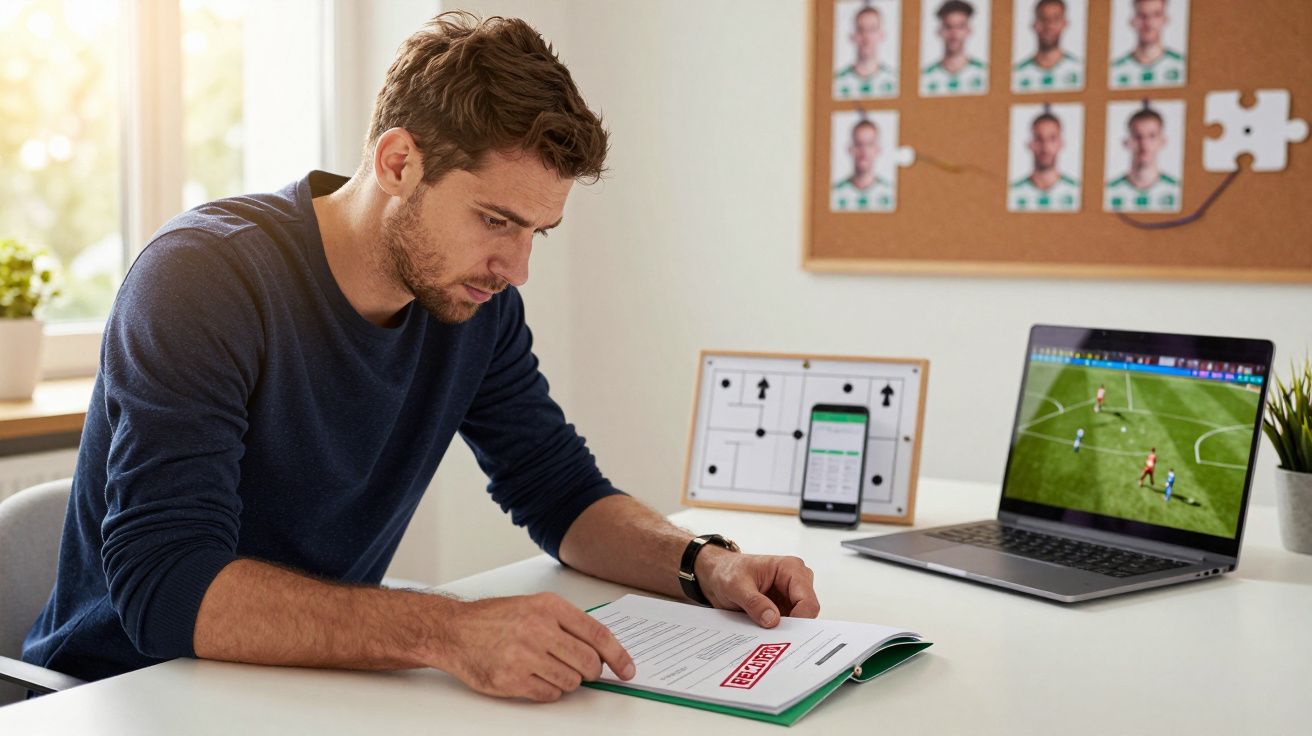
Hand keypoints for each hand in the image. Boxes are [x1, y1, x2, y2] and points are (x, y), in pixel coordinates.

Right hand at [437, 592, 634, 701]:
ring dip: (569, 681)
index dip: (619, 656)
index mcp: (549, 607)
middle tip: (586, 672)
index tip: (628, 669)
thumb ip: (568, 624)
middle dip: (592, 672)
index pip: (598, 635)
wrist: (454, 631)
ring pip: (572, 682)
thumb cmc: (494, 619)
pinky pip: (550, 694)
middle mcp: (538, 629)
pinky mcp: (512, 679)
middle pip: (589, 663)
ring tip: (550, 669)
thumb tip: (602, 649)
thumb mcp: (534, 606)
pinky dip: (550, 691)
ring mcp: (524, 655)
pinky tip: (536, 678)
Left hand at [694, 548, 819, 626]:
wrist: (718, 574)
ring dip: (785, 631)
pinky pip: (789, 625)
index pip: (808, 601)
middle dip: (793, 628)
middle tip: (774, 640)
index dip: (799, 620)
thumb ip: (754, 602)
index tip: (782, 633)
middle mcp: (797, 581)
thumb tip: (772, 620)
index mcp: (790, 568)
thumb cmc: (728, 571)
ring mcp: (792, 596)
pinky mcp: (785, 608)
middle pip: (807, 612)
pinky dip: (779, 632)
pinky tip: (766, 636)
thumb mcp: (736, 586)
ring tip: (766, 637)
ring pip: (800, 622)